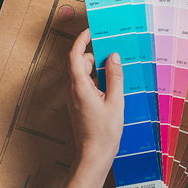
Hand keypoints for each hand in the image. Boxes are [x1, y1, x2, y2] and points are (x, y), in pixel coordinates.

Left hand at [67, 29, 123, 173]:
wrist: (93, 156)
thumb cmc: (104, 132)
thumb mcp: (115, 102)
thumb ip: (114, 77)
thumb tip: (113, 57)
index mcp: (79, 86)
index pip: (75, 56)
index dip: (81, 40)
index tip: (91, 31)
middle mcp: (72, 90)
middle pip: (79, 63)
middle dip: (94, 56)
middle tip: (113, 55)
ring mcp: (73, 98)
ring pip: (82, 75)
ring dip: (96, 70)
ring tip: (116, 75)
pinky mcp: (77, 105)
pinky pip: (84, 85)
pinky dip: (95, 81)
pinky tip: (111, 89)